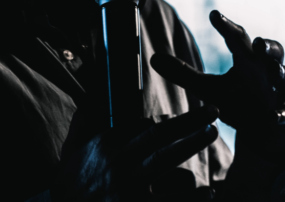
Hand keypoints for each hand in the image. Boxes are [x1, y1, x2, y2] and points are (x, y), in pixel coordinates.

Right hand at [51, 105, 219, 201]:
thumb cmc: (71, 186)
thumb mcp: (71, 151)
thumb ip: (85, 121)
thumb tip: (93, 94)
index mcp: (106, 147)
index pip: (140, 127)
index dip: (167, 123)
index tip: (193, 117)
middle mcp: (117, 165)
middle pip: (157, 138)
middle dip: (187, 122)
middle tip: (212, 110)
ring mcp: (126, 189)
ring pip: (163, 163)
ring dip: (189, 147)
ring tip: (210, 134)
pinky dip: (190, 198)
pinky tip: (210, 193)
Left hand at [150, 10, 284, 153]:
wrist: (262, 129)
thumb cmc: (236, 100)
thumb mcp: (207, 88)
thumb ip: (183, 73)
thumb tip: (152, 59)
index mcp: (246, 59)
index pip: (237, 38)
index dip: (226, 26)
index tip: (213, 14)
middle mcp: (265, 70)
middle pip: (273, 50)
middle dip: (268, 46)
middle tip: (258, 42)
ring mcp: (279, 91)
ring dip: (281, 72)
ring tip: (273, 71)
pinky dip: (282, 113)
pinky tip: (275, 116)